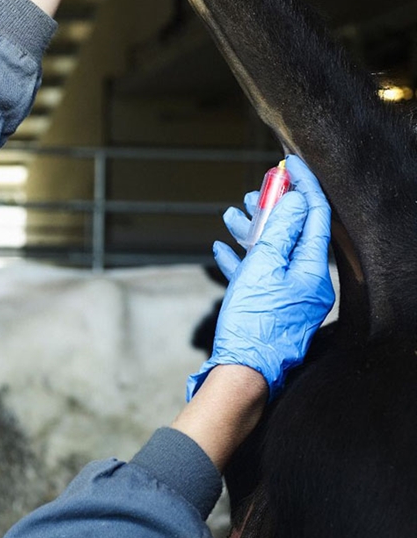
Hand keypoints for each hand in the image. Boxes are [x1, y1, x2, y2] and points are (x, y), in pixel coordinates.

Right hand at [186, 155, 334, 401]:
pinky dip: (241, 260)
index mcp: (313, 270)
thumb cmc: (253, 321)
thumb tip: (296, 199)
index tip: (289, 165)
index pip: (316, 216)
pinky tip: (221, 249)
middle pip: (293, 233)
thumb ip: (280, 230)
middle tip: (255, 190)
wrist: (242, 372)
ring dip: (252, 231)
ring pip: (272, 253)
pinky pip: (257, 276)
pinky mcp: (269, 310)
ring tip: (231, 215)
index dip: (303, 187)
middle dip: (272, 209)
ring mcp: (289, 297)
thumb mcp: (264, 267)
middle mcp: (307, 282)